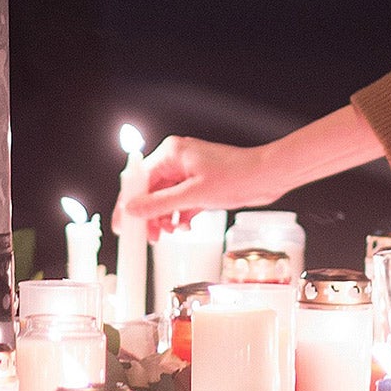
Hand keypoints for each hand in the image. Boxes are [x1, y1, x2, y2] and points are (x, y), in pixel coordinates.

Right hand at [124, 136, 283, 234]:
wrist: (268, 176)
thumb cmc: (237, 176)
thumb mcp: (194, 195)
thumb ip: (160, 204)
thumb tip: (132, 210)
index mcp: (171, 153)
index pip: (138, 180)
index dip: (128, 204)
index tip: (122, 225)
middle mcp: (177, 161)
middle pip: (150, 191)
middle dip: (148, 216)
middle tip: (148, 237)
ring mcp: (188, 173)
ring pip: (165, 200)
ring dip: (164, 219)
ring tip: (168, 234)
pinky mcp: (200, 185)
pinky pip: (180, 203)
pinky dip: (179, 217)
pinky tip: (183, 228)